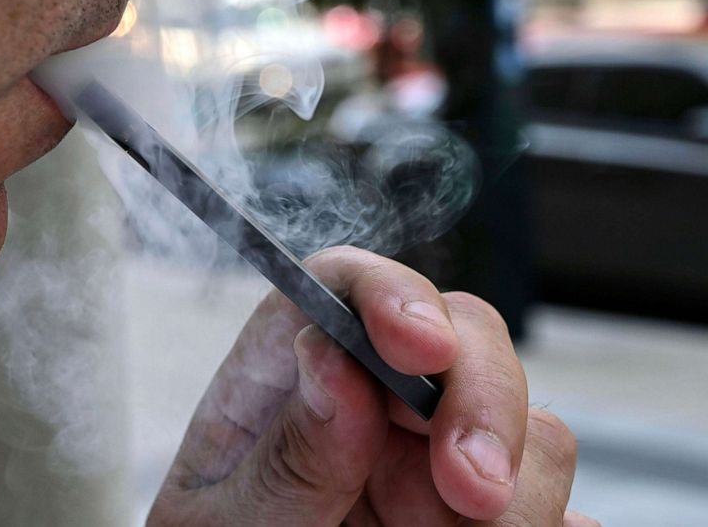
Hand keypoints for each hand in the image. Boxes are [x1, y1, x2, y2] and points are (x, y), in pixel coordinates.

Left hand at [148, 246, 598, 525]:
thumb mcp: (230, 516)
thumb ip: (288, 453)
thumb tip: (333, 358)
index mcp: (292, 372)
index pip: (346, 286)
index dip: (391, 295)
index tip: (418, 346)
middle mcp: (377, 397)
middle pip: (466, 337)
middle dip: (483, 404)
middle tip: (472, 490)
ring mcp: (440, 454)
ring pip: (532, 429)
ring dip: (513, 492)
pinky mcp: (493, 512)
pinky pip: (558, 505)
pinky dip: (543, 526)